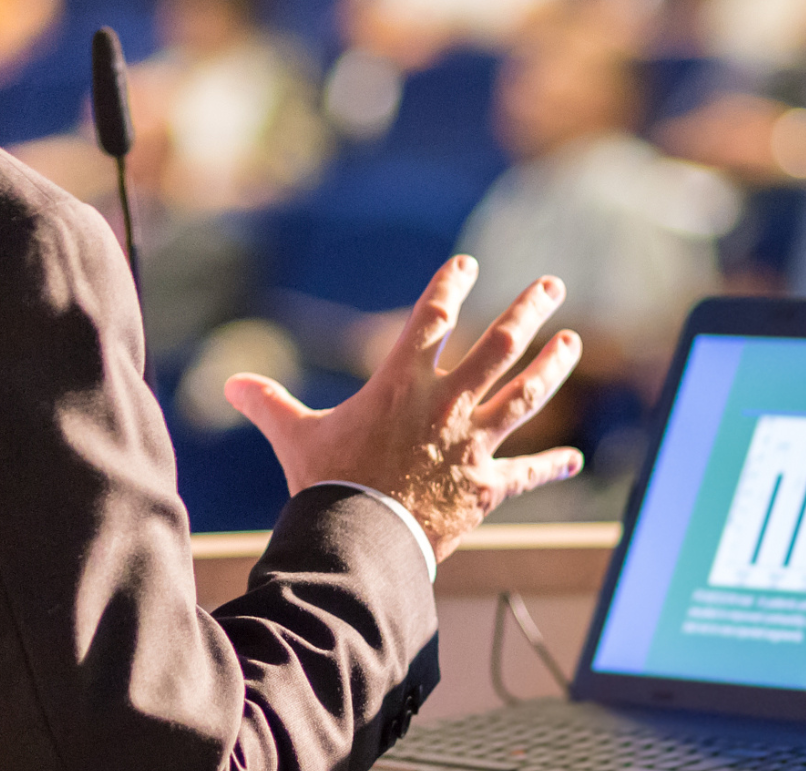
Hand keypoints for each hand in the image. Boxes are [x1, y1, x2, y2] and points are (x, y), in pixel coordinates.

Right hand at [225, 257, 582, 562]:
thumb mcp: (295, 437)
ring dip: (551, 367)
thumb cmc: (327, 485)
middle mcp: (446, 405)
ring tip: (570, 343)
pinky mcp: (486, 487)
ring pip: (525, 396)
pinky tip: (576, 459)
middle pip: (499, 346)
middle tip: (551, 286)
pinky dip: (552, 467)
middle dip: (527, 312)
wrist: (361, 541)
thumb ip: (269, 404)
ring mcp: (472, 444)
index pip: (432, 318)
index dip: (450, 285)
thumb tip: (229, 383)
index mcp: (401, 383)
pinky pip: (526, 474)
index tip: (467, 264)